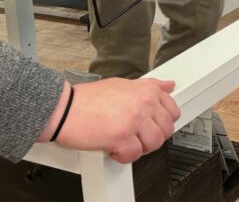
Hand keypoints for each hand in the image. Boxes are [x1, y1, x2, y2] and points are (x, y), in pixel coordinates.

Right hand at [52, 78, 179, 162]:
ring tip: (125, 143)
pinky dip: (124, 156)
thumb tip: (168, 85)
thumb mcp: (124, 84)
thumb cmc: (88, 99)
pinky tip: (114, 149)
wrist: (64, 108)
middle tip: (136, 137)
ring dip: (139, 148)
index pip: (172, 111)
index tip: (151, 127)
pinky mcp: (122, 136)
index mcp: (147, 91)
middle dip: (152, 137)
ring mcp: (135, 120)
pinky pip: (135, 154)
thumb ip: (149, 86)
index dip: (162, 123)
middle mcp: (144, 104)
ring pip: (154, 143)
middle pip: (166, 130)